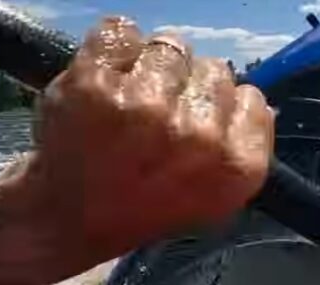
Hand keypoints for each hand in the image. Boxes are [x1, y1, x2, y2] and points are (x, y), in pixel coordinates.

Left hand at [11, 17, 273, 265]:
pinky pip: (121, 31)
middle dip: (186, 89)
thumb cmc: (139, 203)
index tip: (192, 131)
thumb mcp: (208, 194)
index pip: (251, 99)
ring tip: (125, 108)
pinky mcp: (97, 84)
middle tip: (154, 126)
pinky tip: (100, 87)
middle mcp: (197, 138)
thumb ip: (236, 146)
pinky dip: (110, 50)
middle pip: (213, 69)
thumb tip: (253, 101)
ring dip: (148, 68)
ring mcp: (145, 107)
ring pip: (169, 46)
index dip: (219, 109)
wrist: (65, 218)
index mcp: (234, 169)